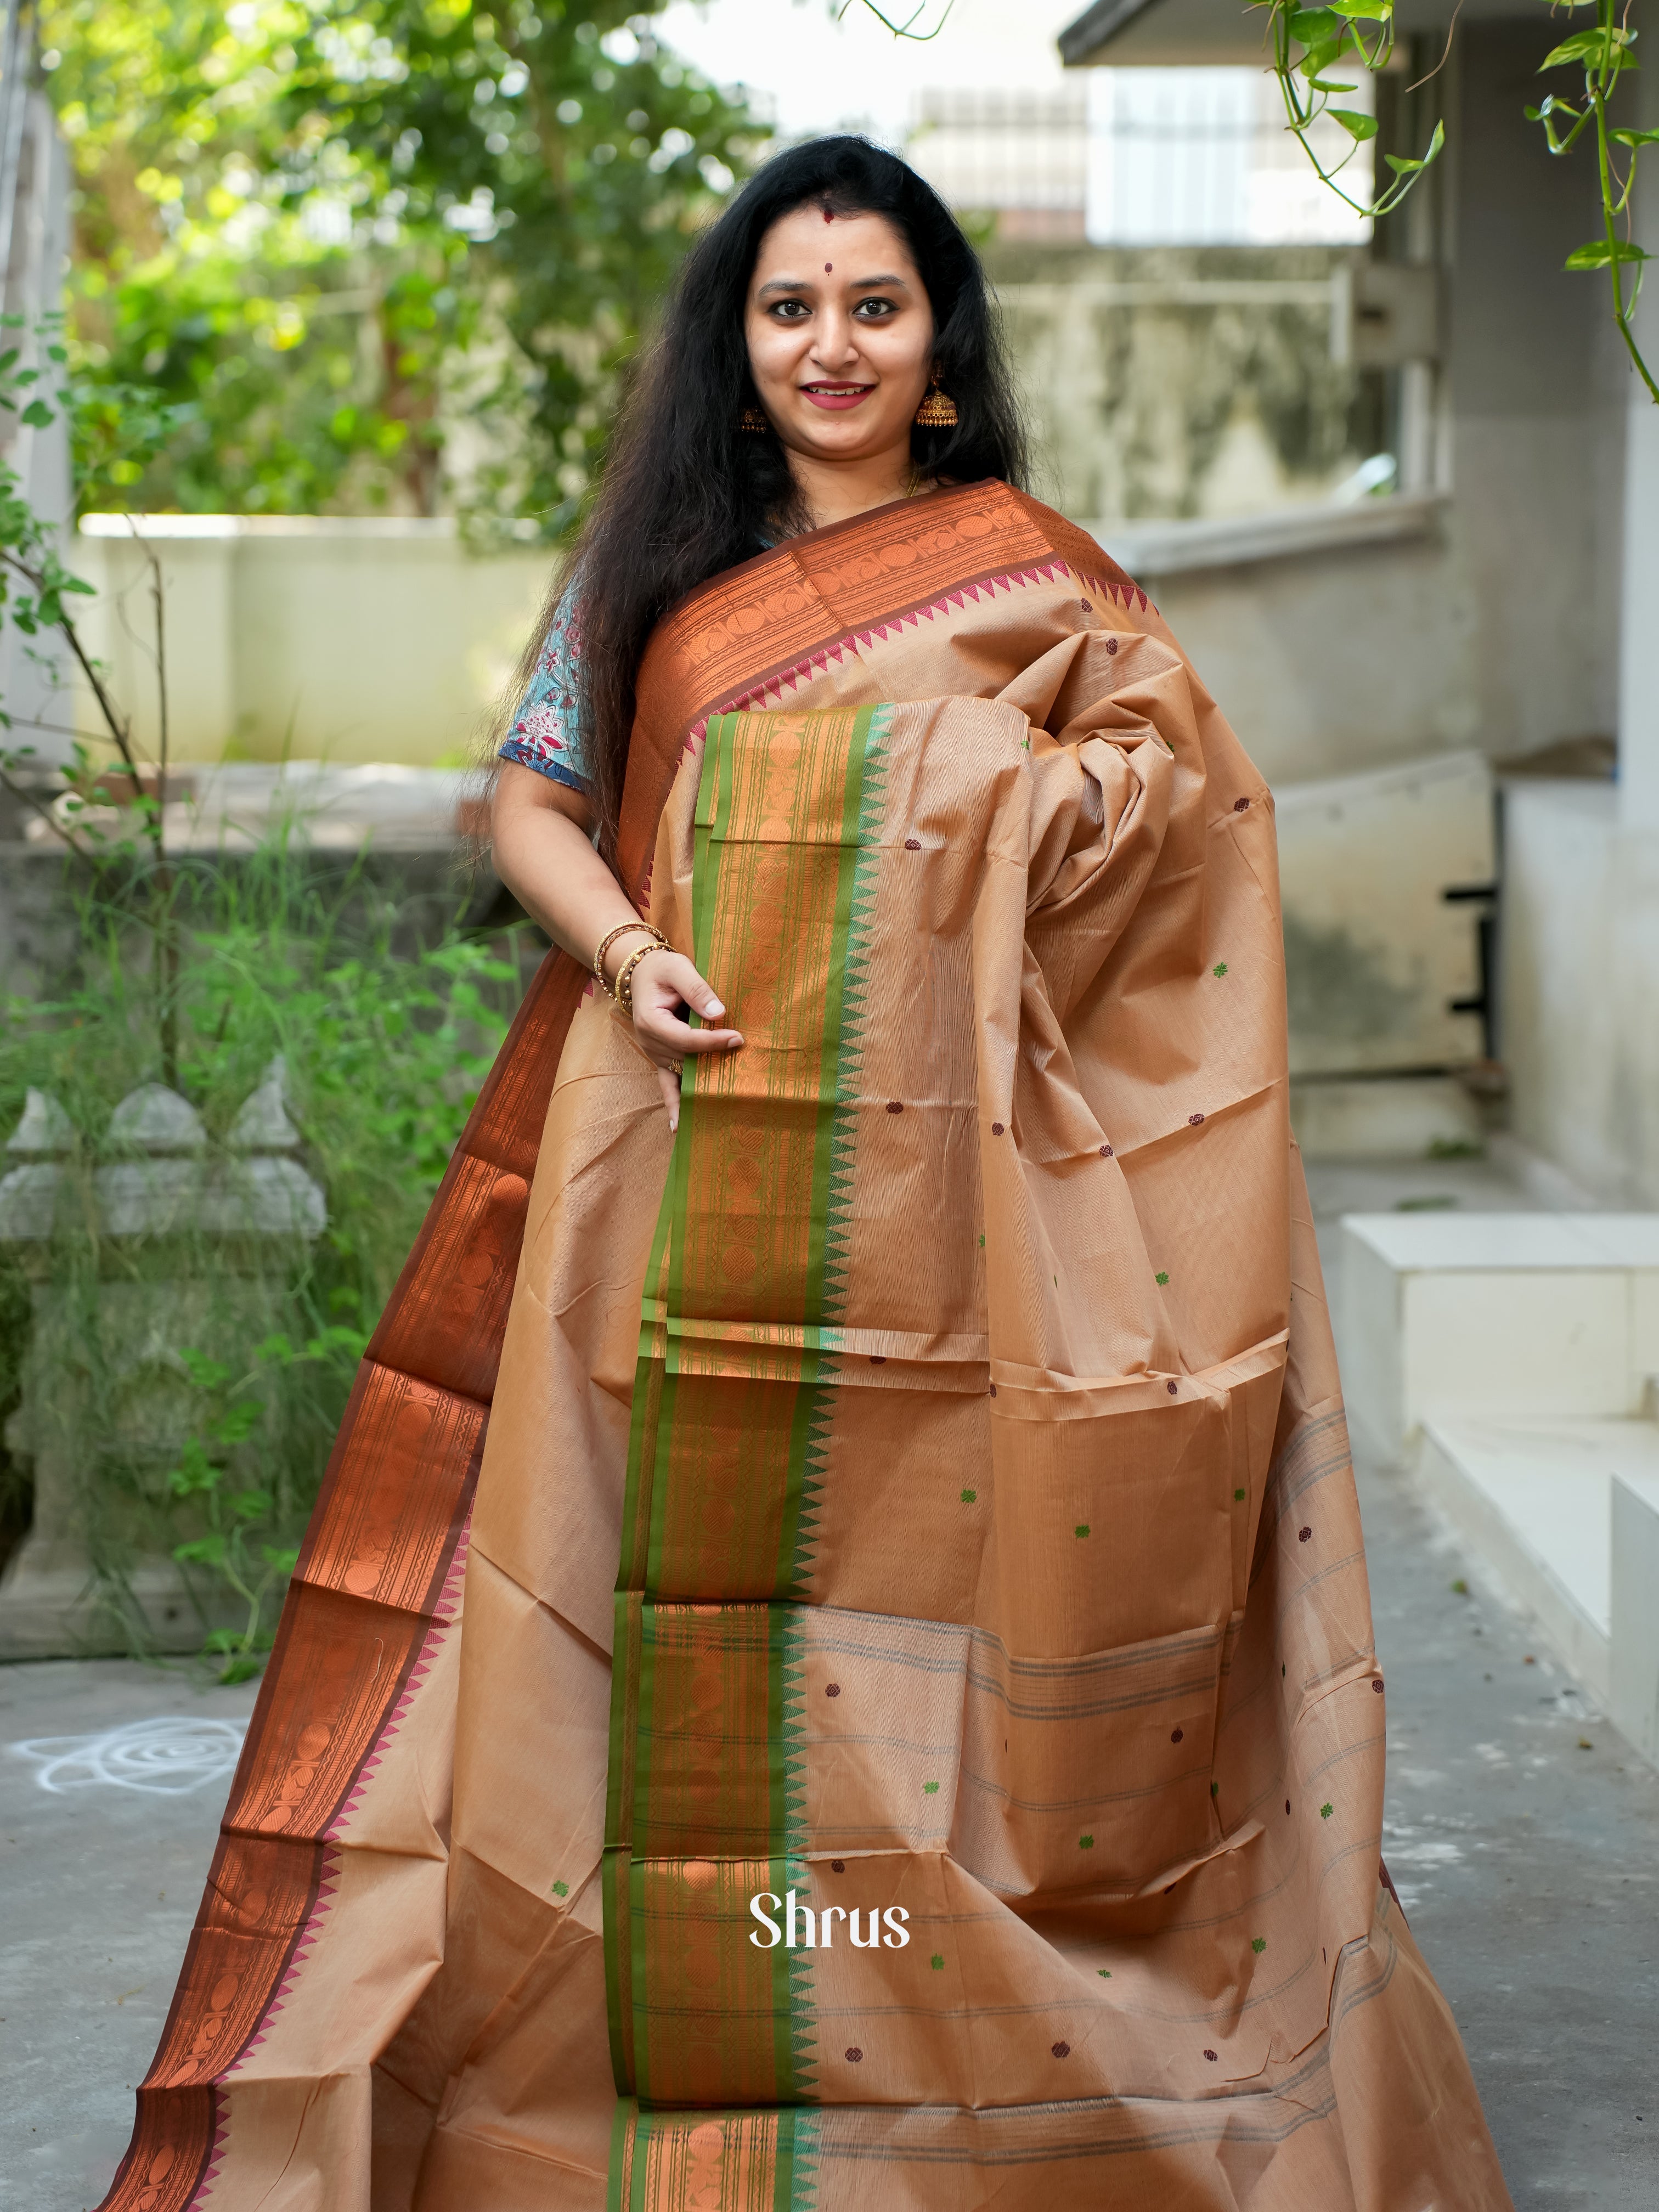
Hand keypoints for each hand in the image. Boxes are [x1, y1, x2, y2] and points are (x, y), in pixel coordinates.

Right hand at [618, 947, 742, 1130]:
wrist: (641, 972)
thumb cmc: (661, 969)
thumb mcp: (678, 968)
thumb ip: (697, 989)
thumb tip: (719, 1013)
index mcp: (651, 1021)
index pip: (686, 1038)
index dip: (712, 1041)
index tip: (738, 1038)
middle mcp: (650, 1042)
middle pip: (685, 1059)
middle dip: (713, 1062)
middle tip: (744, 1068)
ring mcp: (654, 1053)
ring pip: (680, 1074)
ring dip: (699, 1088)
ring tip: (720, 1111)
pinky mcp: (660, 1058)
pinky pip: (666, 1085)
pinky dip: (673, 1104)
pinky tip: (677, 1127)